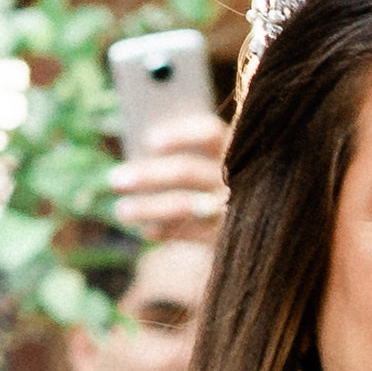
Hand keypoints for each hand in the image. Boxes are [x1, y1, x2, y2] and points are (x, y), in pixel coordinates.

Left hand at [111, 109, 228, 242]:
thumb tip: (139, 159)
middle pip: (188, 171)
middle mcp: (240, 177)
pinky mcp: (230, 237)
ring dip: (148, 207)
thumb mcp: (211, 165)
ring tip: (121, 211)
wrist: (256, 230)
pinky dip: (168, 233)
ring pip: (184, 205)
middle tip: (116, 179)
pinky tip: (147, 232)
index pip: (211, 133)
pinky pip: (192, 234)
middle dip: (149, 175)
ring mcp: (235, 208)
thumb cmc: (219, 184)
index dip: (180, 135)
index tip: (149, 141)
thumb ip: (185, 157)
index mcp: (237, 149)